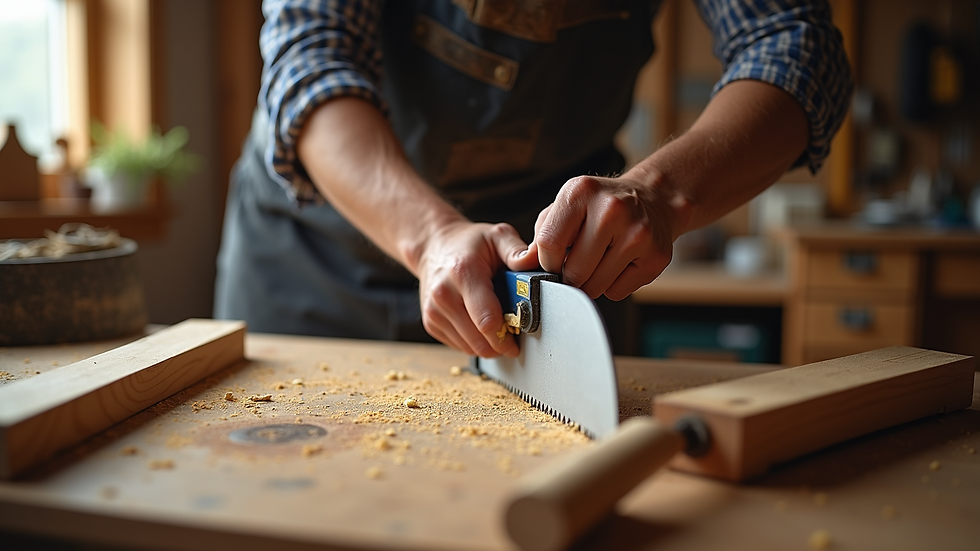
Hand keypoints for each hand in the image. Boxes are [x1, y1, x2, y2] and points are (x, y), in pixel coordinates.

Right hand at [417, 221, 539, 357]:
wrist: (434, 246)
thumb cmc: (468, 243)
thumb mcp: (497, 236)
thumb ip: (517, 250)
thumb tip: (536, 260)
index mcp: (463, 273)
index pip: (487, 320)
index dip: (507, 337)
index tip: (519, 340)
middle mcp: (443, 295)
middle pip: (479, 341)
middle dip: (501, 344)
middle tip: (513, 335)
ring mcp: (434, 311)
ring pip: (470, 348)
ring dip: (488, 345)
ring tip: (497, 326)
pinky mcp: (431, 323)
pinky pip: (459, 346)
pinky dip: (474, 341)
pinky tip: (479, 324)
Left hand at [528, 175, 689, 300]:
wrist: (652, 200)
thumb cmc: (599, 207)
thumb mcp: (566, 208)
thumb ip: (542, 236)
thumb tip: (522, 266)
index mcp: (580, 192)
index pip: (549, 245)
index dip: (547, 262)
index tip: (554, 262)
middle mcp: (611, 210)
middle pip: (574, 271)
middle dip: (569, 278)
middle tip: (575, 268)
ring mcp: (637, 233)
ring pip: (596, 286)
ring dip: (590, 284)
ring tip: (599, 262)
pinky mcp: (656, 256)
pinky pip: (618, 292)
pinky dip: (613, 286)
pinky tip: (619, 264)